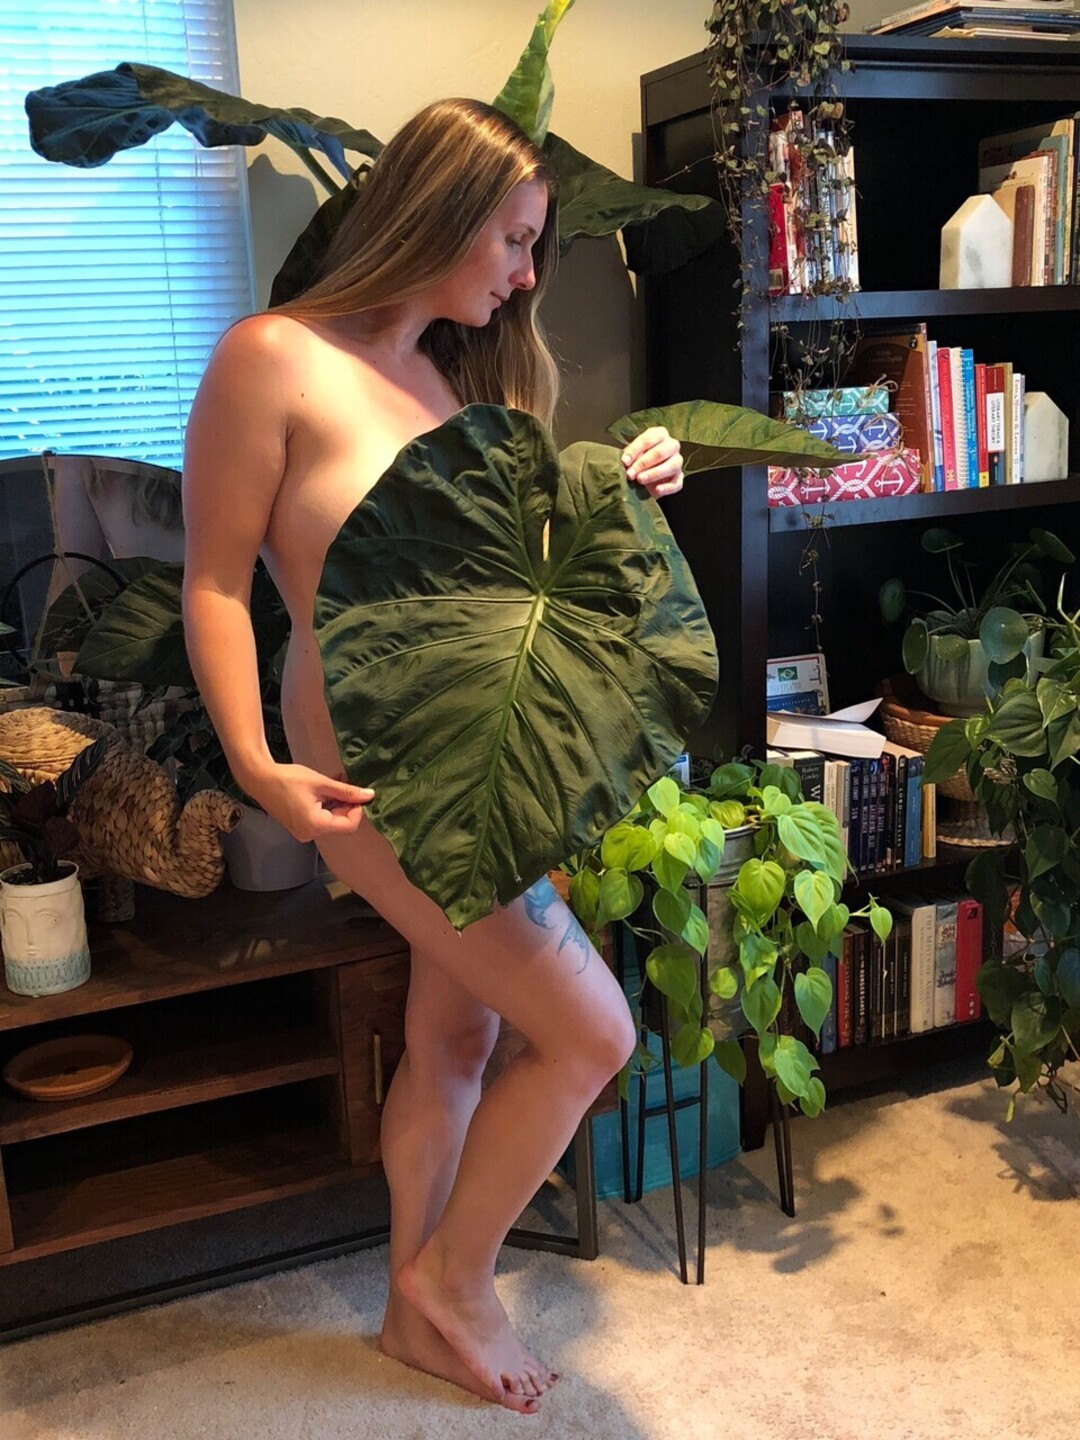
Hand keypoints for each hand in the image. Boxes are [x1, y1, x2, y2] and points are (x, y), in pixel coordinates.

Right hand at [246, 763, 373, 842]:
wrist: (259, 779)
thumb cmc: (288, 779)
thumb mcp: (321, 783)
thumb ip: (346, 791)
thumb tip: (369, 796)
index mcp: (316, 825)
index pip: (349, 825)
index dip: (357, 810)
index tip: (357, 793)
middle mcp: (310, 834)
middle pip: (339, 823)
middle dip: (346, 803)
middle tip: (346, 782)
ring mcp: (303, 832)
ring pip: (330, 820)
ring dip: (336, 802)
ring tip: (335, 781)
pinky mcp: (299, 827)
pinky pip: (320, 819)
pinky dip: (326, 805)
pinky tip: (324, 789)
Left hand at [620, 426, 683, 498]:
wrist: (646, 476)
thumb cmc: (637, 460)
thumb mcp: (632, 455)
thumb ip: (629, 456)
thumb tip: (624, 462)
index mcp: (660, 434)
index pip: (648, 439)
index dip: (635, 451)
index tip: (624, 462)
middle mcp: (672, 445)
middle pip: (660, 452)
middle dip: (643, 464)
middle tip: (630, 474)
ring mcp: (678, 462)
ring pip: (671, 466)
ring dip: (654, 473)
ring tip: (640, 480)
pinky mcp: (679, 478)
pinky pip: (676, 483)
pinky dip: (667, 487)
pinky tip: (657, 490)